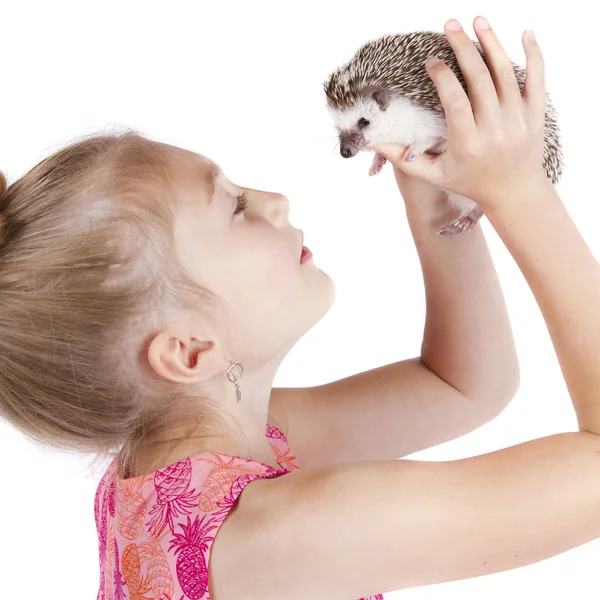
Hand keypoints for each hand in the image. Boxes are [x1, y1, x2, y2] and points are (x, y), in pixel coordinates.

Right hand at [370, 16, 548, 210]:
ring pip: (505, 73)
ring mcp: (518, 119)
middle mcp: (495, 128)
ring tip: (477, 21)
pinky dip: (534, 54)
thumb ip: (404, 159)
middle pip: (479, 79)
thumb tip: (373, 143)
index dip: (442, 77)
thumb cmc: (470, 183)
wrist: (514, 193)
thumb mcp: (434, 175)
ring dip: (491, 43)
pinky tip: (525, 32)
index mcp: (468, 142)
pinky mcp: (535, 114)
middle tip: (450, 25)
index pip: (455, 101)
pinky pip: (537, 79)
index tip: (431, 61)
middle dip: (463, 47)